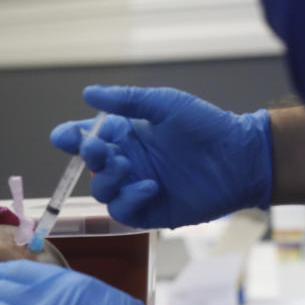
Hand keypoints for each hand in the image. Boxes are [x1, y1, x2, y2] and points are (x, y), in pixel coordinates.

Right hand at [52, 85, 273, 228]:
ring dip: (108, 179)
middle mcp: (127, 161)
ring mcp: (136, 187)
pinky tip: (150, 186)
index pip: (86, 138)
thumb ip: (125, 100)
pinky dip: (130, 199)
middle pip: (89, 165)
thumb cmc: (207, 127)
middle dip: (89, 157)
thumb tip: (89, 93)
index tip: (64, 138)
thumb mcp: (164, 104)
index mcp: (126, 135)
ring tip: (129, 167)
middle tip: (100, 150)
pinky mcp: (149, 210)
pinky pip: (124, 211)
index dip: (70, 138)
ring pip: (102, 190)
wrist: (240, 158)